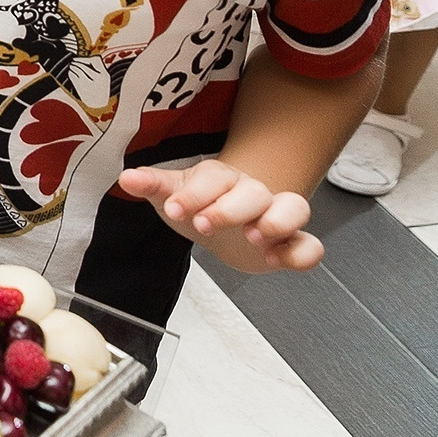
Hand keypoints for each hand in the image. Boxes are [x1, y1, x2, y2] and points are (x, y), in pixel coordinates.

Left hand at [116, 159, 322, 272]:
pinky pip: (310, 245)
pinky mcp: (289, 243)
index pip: (214, 177)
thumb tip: (127, 178)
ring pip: (294, 208)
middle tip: (204, 225)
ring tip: (253, 237)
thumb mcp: (171, 195)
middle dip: (230, 208)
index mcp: (220, 178)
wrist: (218, 225)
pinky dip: (300, 252)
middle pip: (254, 191)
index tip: (175, 209)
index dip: (196, 193)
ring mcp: (275, 216)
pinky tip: (276, 260)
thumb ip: (151, 186)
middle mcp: (252, 192)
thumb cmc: (196, 205)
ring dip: (276, 222)